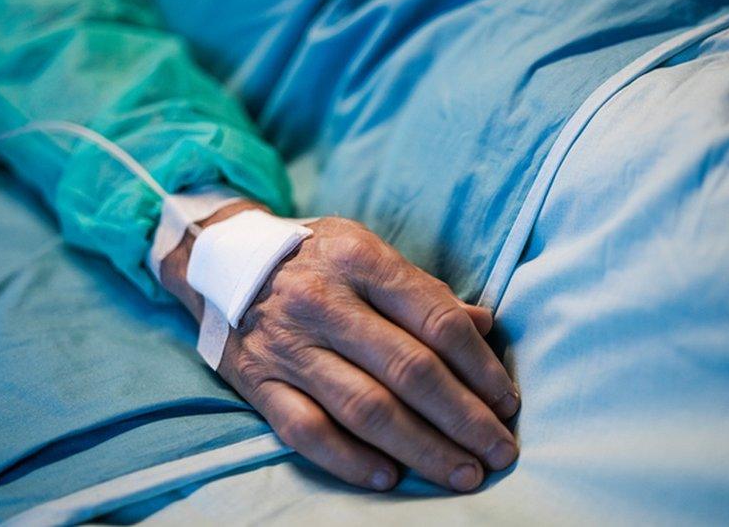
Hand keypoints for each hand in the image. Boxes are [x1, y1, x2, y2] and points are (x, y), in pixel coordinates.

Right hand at [162, 202, 519, 491]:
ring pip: (364, 409)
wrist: (221, 260)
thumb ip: (425, 291)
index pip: (436, 321)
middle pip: (409, 371)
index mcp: (361, 261)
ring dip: (421, 449)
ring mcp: (289, 346)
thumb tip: (486, 325)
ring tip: (461, 473)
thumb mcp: (368, 251)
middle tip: (498, 452)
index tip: (507, 403)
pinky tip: (388, 477)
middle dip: (464, 419)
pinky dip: (349, 460)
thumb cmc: (315, 258)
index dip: (480, 368)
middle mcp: (324, 302)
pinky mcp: (258, 382)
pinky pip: (306, 431)